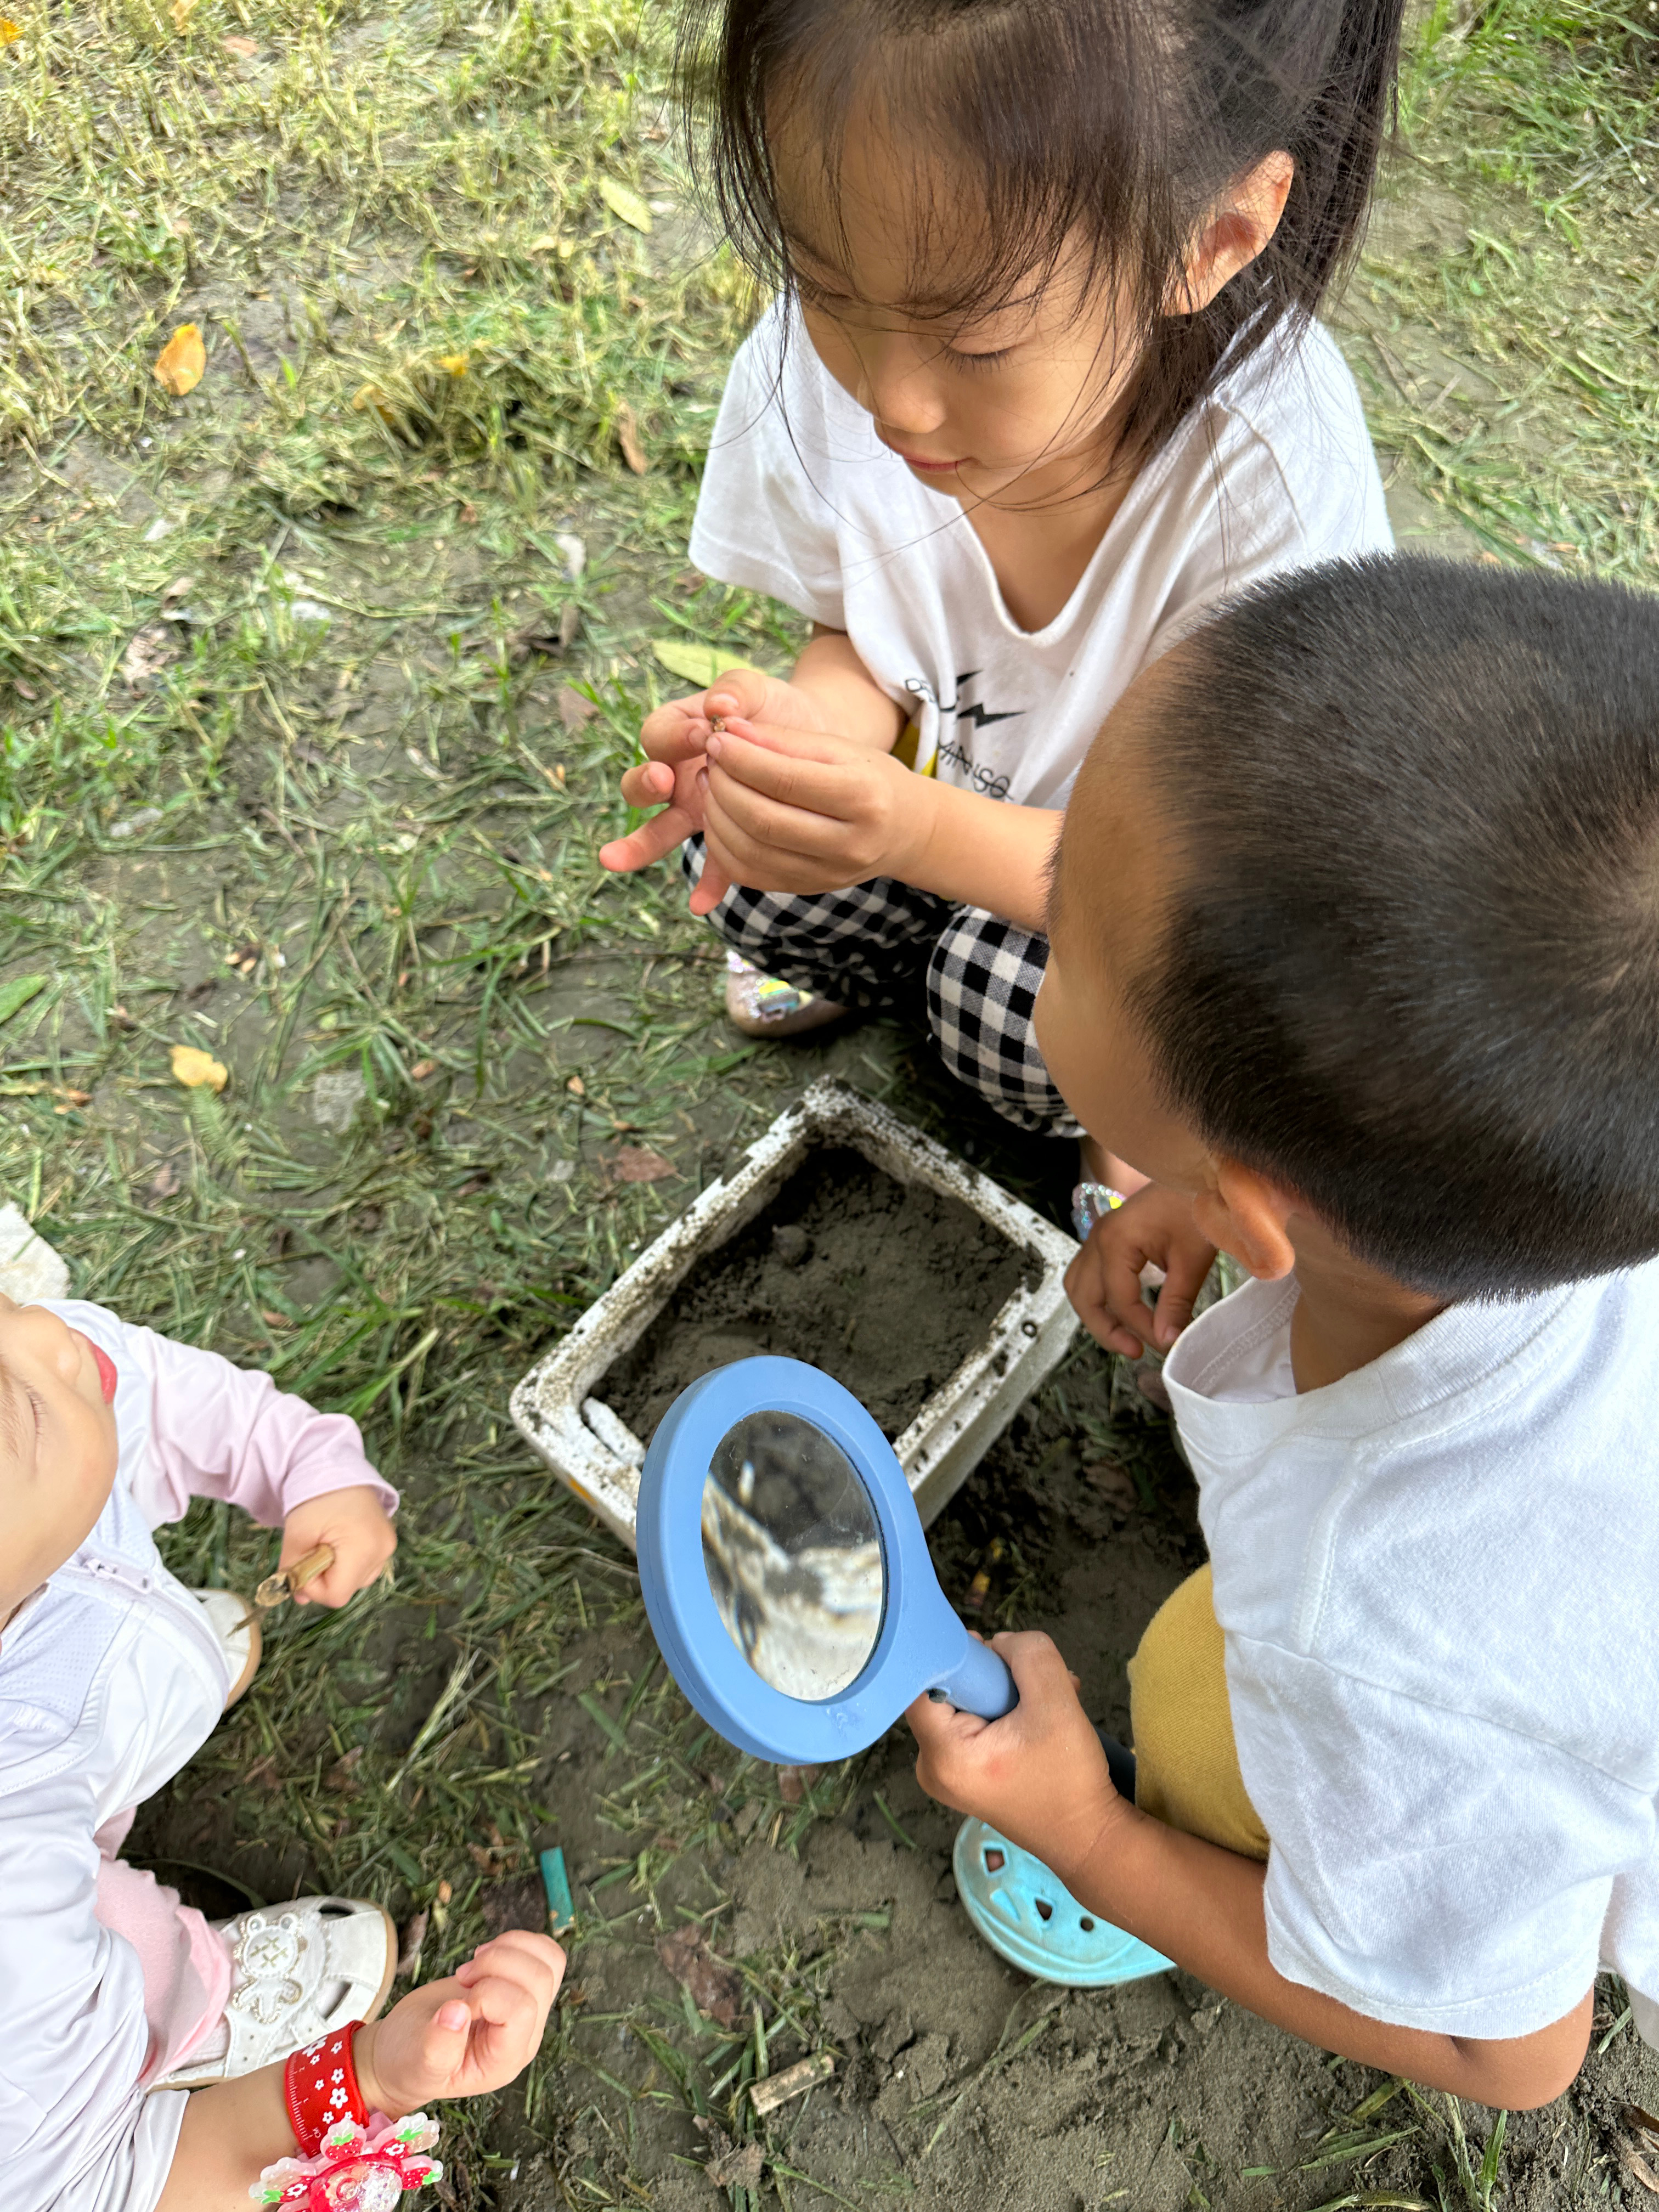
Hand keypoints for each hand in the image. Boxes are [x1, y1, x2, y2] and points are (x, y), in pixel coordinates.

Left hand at [278, 1486, 396, 1607]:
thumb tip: (297, 1597)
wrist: (335, 1466)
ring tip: (328, 1545)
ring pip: (359, 1579)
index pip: (337, 1595)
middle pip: (349, 1588)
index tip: (304, 1564)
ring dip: (339, 1571)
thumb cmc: (315, 1499)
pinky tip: (340, 1542)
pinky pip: (368, 1564)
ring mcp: (388, 1545)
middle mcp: (383, 1551)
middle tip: (314, 1551)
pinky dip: (351, 1561)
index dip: (314, 1588)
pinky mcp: (388, 1539)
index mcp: (363, 1550)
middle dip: (326, 1578)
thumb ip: (294, 1570)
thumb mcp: (297, 1535)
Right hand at [356, 1931, 564, 2115]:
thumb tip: (457, 2011)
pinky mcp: (521, 1986)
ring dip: (509, 1949)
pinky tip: (484, 1958)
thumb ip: (437, 2045)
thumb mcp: (416, 2061)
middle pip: (540, 1979)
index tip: (456, 2003)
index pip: (521, 2011)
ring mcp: (527, 2008)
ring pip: (549, 1961)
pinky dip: (515, 1942)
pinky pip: (542, 1951)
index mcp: (505, 2060)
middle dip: (497, 1964)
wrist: (407, 2049)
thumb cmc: (410, 2061)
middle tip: (462, 1976)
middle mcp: (525, 2034)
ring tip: (474, 1964)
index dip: (488, 1995)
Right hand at [598, 670, 834, 914]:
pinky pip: (712, 865)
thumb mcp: (758, 689)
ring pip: (659, 831)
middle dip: (644, 784)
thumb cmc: (773, 710)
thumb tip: (720, 704)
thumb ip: (736, 689)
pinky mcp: (724, 837)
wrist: (809, 741)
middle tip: (662, 781)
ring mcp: (695, 811)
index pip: (658, 734)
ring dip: (639, 844)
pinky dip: (706, 885)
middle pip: (640, 785)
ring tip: (615, 860)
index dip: (676, 735)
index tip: (705, 731)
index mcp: (679, 733)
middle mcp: (677, 775)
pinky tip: (701, 904)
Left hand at [697, 716, 932, 896]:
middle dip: (725, 787)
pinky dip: (722, 846)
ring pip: (750, 851)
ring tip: (712, 786)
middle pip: (763, 819)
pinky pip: (748, 874)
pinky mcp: (806, 889)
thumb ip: (783, 740)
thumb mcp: (838, 748)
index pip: (785, 779)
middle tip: (711, 763)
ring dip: (717, 816)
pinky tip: (720, 817)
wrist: (903, 829)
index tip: (717, 740)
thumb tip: (728, 731)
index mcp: (861, 797)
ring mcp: (827, 874)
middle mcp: (848, 843)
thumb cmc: (868, 778)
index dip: (741, 758)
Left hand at [907, 1631, 1123, 1889]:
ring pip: (967, 1701)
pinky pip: (974, 1720)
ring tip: (1052, 1700)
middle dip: (995, 1676)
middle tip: (1036, 1683)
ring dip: (1010, 1692)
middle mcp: (931, 1765)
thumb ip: (1029, 1656)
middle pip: (948, 1689)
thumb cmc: (1071, 1781)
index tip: (991, 1655)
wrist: (1088, 1839)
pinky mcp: (962, 1771)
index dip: (953, 1656)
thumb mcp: (1058, 1705)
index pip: (921, 1682)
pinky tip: (1042, 1717)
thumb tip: (998, 1643)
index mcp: (943, 1755)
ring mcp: (944, 1770)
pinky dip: (1007, 1711)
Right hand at [1065, 1184, 1217, 1357]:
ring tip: (1126, 1336)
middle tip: (1136, 1351)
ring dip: (1096, 1315)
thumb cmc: (1196, 1209)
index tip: (1167, 1344)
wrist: (1198, 1173)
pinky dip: (1099, 1297)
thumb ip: (1175, 1303)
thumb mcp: (1191, 1260)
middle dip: (1106, 1329)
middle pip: (1084, 1296)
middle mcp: (1098, 1238)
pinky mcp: (1106, 1237)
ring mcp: (1098, 1236)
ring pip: (1079, 1286)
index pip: (1120, 1300)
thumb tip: (1167, 1342)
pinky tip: (1123, 1310)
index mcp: (1116, 1241)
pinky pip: (1088, 1274)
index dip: (1141, 1328)